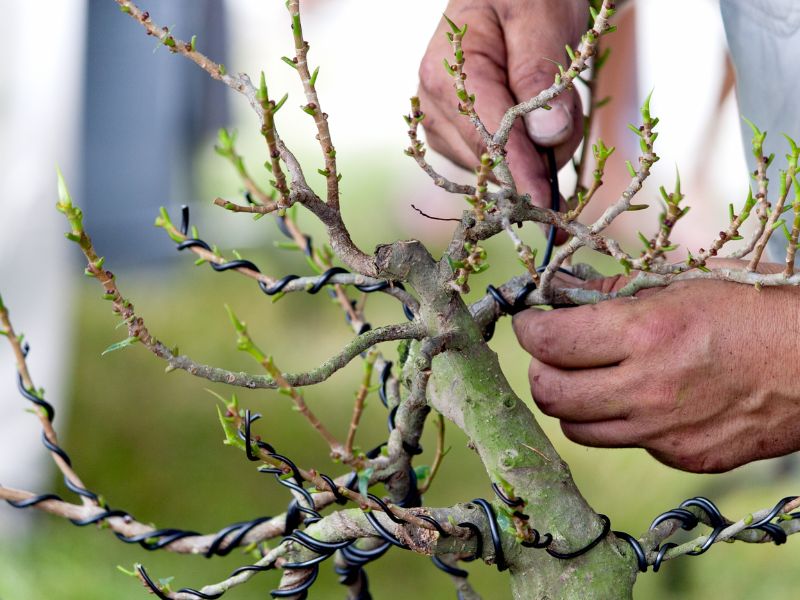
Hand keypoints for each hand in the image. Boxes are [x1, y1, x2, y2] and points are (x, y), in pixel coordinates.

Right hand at [418, 0, 585, 210]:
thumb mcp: (540, 17)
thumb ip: (540, 74)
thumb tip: (545, 137)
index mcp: (447, 75)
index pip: (488, 138)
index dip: (520, 170)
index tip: (544, 201)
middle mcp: (435, 106)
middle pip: (491, 159)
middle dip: (539, 150)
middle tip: (568, 103)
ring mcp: (444, 125)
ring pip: (496, 168)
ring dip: (537, 148)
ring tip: (553, 99)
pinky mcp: (457, 138)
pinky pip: (497, 164)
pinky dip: (527, 149)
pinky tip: (536, 116)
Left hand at [512, 275, 799, 472]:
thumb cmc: (759, 308)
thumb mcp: (686, 283)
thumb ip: (615, 292)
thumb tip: (561, 291)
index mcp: (646, 333)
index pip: (548, 342)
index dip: (528, 329)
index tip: (530, 321)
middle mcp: (647, 389)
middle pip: (549, 394)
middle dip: (540, 369)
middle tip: (552, 352)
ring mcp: (665, 432)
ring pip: (576, 429)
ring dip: (572, 401)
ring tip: (591, 377)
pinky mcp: (684, 457)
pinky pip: (625, 443)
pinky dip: (620, 421)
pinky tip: (645, 398)